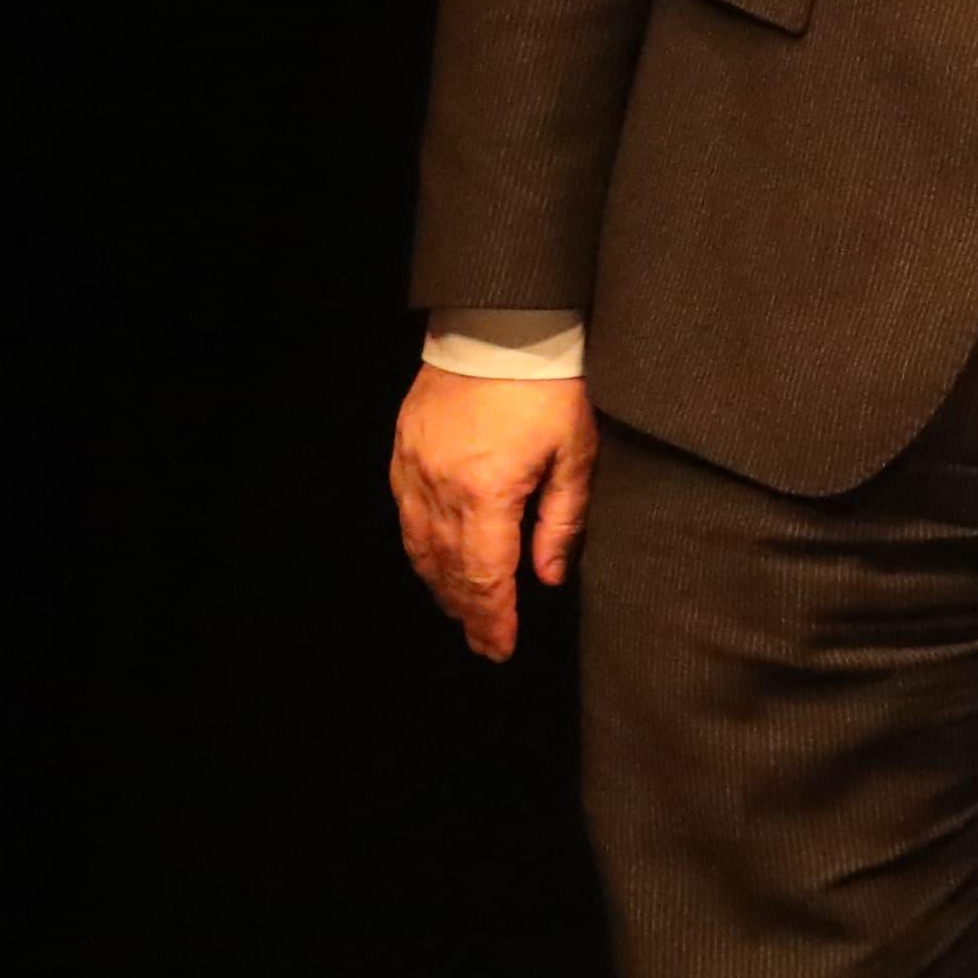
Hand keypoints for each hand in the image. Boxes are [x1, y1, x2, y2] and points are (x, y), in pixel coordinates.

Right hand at [388, 362, 599, 658]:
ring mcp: (414, 469)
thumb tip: (548, 577)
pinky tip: (434, 560)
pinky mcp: (403, 450)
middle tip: (482, 643)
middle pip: (448, 570)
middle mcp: (440, 490)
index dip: (491, 620)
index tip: (499, 650)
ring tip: (461, 611)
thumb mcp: (574, 453)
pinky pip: (406, 514)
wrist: (500, 328)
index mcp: (486, 494)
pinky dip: (420, 547)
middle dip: (466, 612)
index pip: (485, 578)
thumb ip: (560, 521)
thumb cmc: (549, 388)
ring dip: (440, 585)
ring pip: (420, 547)